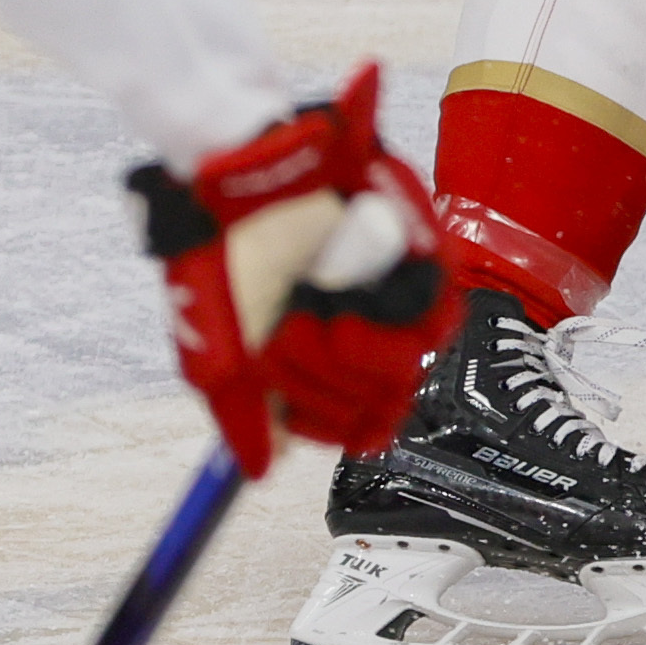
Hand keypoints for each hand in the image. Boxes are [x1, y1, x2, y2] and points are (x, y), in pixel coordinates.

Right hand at [135, 68, 450, 476]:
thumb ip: (242, 415)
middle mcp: (368, 331)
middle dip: (319, 387)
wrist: (246, 174)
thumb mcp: (215, 350)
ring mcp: (398, 299)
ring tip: (307, 316)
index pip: (355, 429)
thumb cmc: (226, 252)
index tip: (286, 404)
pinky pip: (430, 325)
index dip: (322, 426)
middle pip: (379, 409)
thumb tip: (261, 470)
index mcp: (324, 356)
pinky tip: (342, 310)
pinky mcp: (426, 262)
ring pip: (402, 373)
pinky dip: (379, 331)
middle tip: (285, 337)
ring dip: (344, 361)